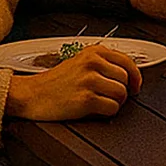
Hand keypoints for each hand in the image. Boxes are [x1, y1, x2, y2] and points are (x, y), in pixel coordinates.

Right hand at [5, 45, 141, 120]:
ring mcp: (89, 81)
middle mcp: (93, 63)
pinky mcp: (85, 99)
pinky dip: (107, 113)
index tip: (135, 86)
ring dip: (115, 103)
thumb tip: (128, 75)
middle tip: (111, 98)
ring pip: (121, 94)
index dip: (135, 77)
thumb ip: (103, 64)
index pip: (128, 62)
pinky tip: (96, 111)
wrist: (30, 95)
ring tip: (101, 104)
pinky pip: (112, 108)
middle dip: (122, 92)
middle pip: (126, 79)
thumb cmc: (54, 82)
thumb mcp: (80, 62)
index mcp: (94, 52)